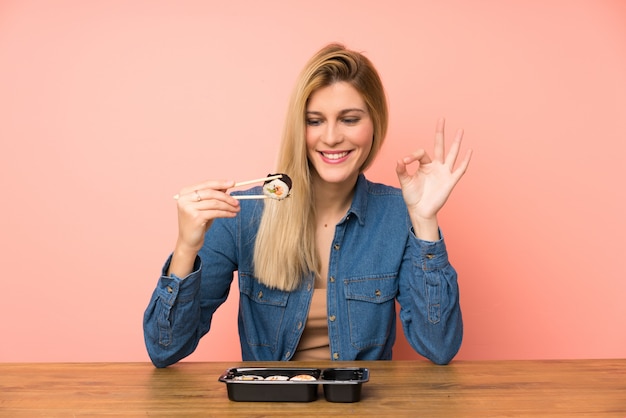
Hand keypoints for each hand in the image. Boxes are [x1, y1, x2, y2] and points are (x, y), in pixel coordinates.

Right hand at [169, 180, 239, 276]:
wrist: (188, 241)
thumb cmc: (197, 222)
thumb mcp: (205, 206)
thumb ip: (213, 195)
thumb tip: (227, 186)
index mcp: (185, 192)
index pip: (206, 184)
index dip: (220, 183)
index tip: (233, 183)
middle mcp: (185, 199)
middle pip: (211, 193)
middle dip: (226, 197)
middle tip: (237, 201)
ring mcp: (189, 208)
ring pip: (215, 203)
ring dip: (228, 206)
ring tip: (237, 209)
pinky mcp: (195, 218)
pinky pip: (215, 212)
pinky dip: (226, 213)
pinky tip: (232, 215)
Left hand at [395, 118, 471, 238]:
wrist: (420, 211)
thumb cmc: (413, 196)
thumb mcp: (405, 181)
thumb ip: (401, 170)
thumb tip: (399, 159)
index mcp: (425, 165)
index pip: (421, 153)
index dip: (412, 156)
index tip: (404, 162)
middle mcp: (436, 166)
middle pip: (439, 145)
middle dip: (440, 132)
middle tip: (441, 118)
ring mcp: (444, 173)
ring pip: (451, 154)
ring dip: (456, 142)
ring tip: (460, 130)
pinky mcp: (450, 181)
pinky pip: (460, 169)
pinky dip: (465, 160)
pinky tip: (469, 151)